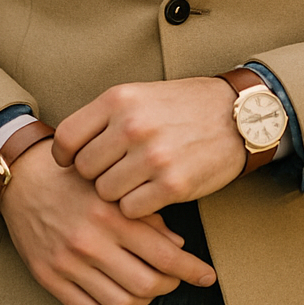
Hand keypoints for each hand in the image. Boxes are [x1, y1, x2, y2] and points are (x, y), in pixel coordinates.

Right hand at [0, 136, 215, 304]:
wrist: (22, 178)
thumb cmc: (76, 177)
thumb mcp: (113, 184)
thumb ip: (146, 214)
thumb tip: (177, 244)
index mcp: (111, 215)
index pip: (164, 255)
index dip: (192, 271)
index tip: (208, 276)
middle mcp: (90, 242)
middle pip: (146, 286)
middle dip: (169, 286)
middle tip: (175, 278)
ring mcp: (67, 263)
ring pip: (120, 304)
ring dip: (142, 300)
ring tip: (147, 285)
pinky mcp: (48, 277)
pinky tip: (116, 290)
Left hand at [52, 77, 245, 218]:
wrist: (239, 116)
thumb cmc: (184, 106)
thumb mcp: (140, 95)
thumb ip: (104, 117)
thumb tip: (66, 148)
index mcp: (119, 99)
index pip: (67, 138)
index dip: (64, 156)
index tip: (70, 163)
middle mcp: (132, 125)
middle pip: (84, 170)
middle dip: (96, 175)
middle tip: (115, 171)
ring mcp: (152, 156)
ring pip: (105, 193)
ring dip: (117, 192)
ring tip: (136, 180)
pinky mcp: (172, 184)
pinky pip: (131, 209)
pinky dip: (138, 206)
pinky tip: (151, 191)